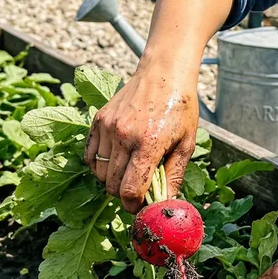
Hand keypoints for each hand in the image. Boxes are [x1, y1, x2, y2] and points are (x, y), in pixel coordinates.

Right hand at [85, 63, 198, 212]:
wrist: (164, 73)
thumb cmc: (180, 107)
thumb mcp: (186, 143)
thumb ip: (174, 175)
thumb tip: (165, 203)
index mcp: (148, 143)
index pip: (130, 190)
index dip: (135, 205)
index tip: (142, 205)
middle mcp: (124, 136)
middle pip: (113, 186)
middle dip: (125, 195)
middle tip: (139, 190)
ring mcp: (108, 127)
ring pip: (100, 173)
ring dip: (113, 180)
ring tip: (130, 171)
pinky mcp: (99, 120)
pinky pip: (91, 156)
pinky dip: (100, 166)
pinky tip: (116, 161)